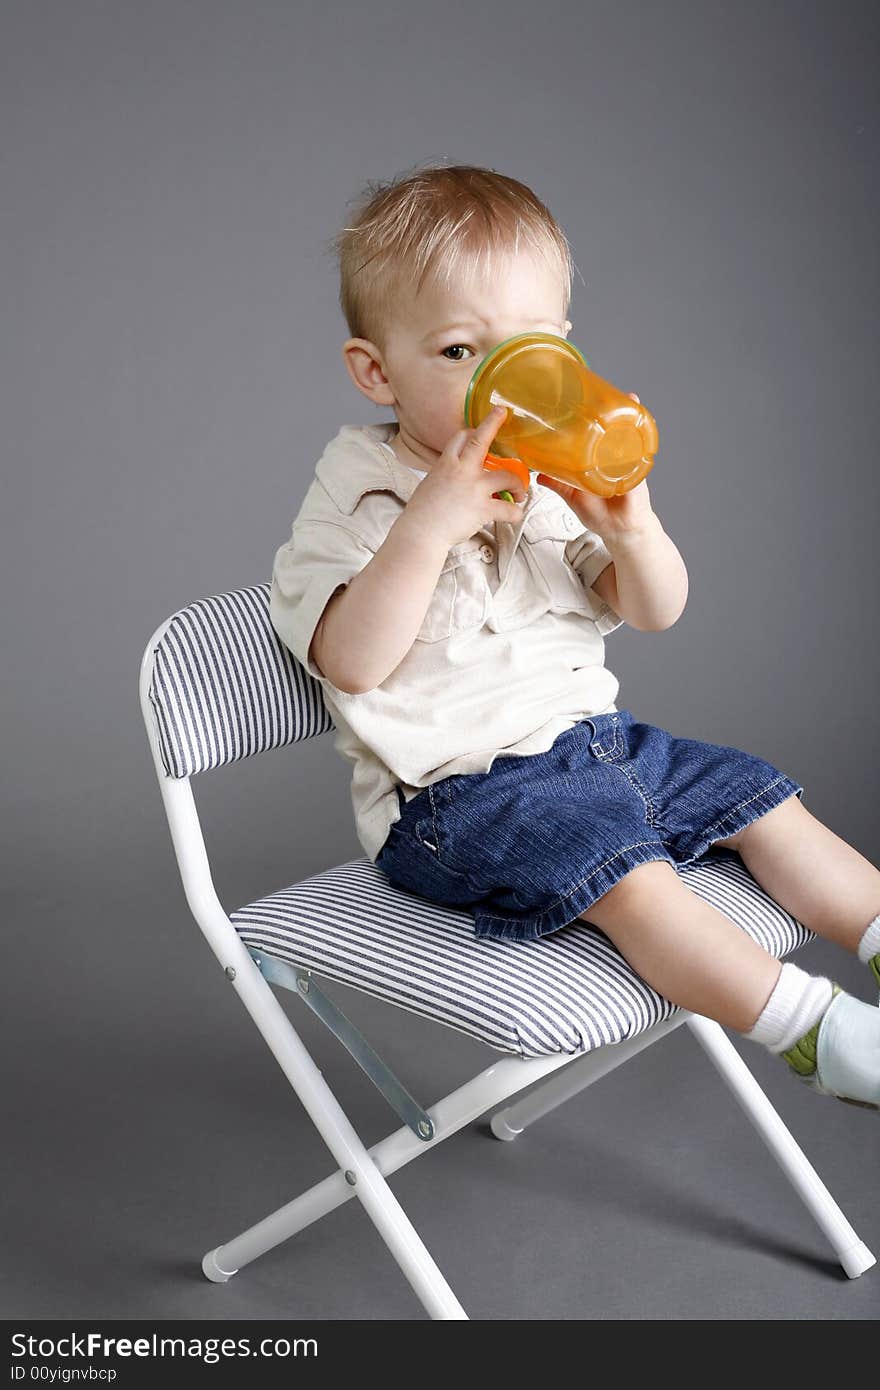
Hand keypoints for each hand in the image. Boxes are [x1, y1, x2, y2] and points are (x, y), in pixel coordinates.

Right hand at [406, 406, 527, 548]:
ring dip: (518, 484)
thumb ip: (445, 475)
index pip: (460, 438)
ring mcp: (474, 488)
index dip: (472, 432)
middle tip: (502, 413)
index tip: (478, 431)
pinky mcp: (482, 508)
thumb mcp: (430, 484)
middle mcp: (461, 470)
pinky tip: (515, 513)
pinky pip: (508, 508)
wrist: (420, 531)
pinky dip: (515, 512)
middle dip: (492, 423)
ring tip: (519, 493)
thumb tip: (454, 478)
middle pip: (480, 440)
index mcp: (446, 464)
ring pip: (507, 476)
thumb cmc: (422, 513)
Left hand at [535, 393, 657, 541]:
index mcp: (598, 461)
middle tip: (607, 391)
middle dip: (614, 409)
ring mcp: (627, 462)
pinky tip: (640, 420)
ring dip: (630, 414)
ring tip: (627, 398)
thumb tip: (538, 475)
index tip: (584, 401)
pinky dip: (640, 434)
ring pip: (628, 433)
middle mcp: (613, 458)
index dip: (593, 418)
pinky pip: (640, 448)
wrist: (620, 531)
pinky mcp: (636, 470)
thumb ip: (557, 484)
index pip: (596, 434)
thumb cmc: (600, 515)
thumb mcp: (572, 496)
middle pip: (614, 428)